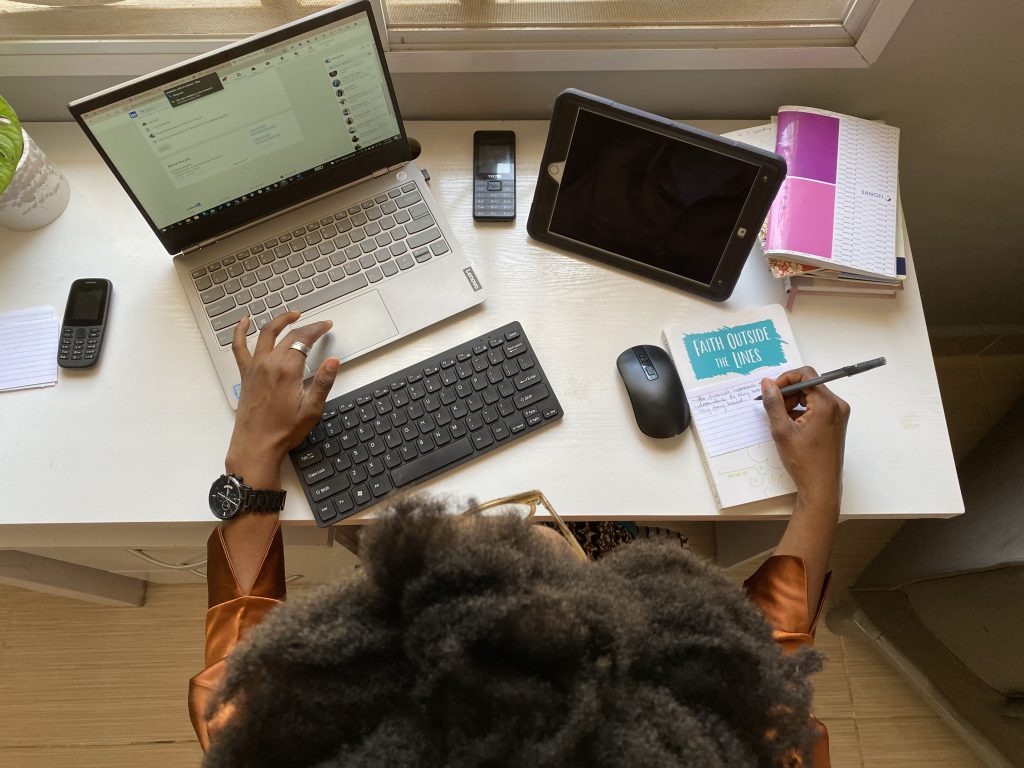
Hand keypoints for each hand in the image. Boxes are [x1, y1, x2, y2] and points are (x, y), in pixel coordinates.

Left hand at [225, 311, 339, 489]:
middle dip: (305, 326)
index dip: (317, 329)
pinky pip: (239, 347)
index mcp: (287, 370)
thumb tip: (334, 362)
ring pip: (265, 333)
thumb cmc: (283, 431)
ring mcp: (254, 367)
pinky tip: (244, 322)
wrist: (256, 446)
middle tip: (318, 325)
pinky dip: (240, 331)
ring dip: (279, 321)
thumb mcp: (311, 409)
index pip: (304, 339)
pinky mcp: (246, 374)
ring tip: (291, 315)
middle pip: (288, 335)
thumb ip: (323, 382)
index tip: (326, 326)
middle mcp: (268, 363)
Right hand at [760, 367, 850, 510]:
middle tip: (774, 409)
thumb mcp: (782, 430)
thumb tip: (766, 383)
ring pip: (812, 395)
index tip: (772, 391)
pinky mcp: (836, 422)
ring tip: (782, 421)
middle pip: (809, 384)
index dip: (785, 379)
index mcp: (827, 404)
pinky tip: (791, 427)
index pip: (806, 374)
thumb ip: (773, 403)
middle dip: (788, 393)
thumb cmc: (804, 461)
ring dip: (793, 402)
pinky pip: (817, 407)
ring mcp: (838, 414)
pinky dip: (802, 411)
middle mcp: (837, 405)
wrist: (821, 486)